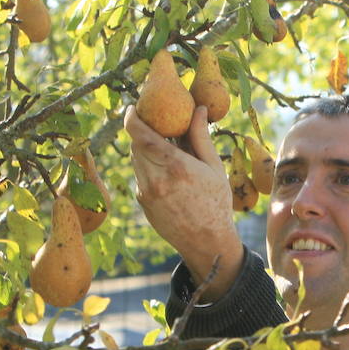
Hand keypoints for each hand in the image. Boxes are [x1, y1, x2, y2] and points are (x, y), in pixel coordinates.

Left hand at [126, 104, 243, 299]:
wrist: (206, 242)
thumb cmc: (216, 203)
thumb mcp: (213, 168)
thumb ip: (201, 137)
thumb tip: (198, 109)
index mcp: (175, 167)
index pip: (140, 134)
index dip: (132, 117)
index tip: (134, 107)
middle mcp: (155, 179)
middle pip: (136, 144)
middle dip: (142, 131)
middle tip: (155, 123)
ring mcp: (146, 193)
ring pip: (137, 160)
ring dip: (145, 150)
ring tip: (165, 149)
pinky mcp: (143, 202)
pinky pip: (141, 176)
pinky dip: (149, 168)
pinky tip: (168, 174)